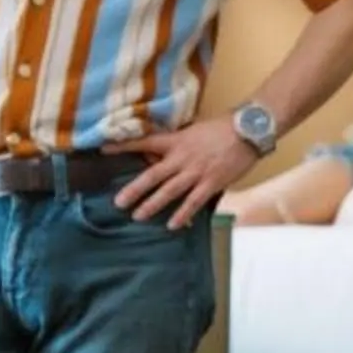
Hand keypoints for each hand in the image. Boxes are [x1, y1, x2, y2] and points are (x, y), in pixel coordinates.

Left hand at [116, 117, 258, 228]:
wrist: (248, 129)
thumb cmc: (222, 128)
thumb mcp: (193, 131)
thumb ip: (177, 144)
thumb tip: (160, 155)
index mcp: (176, 141)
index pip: (144, 142)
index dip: (124, 146)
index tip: (104, 150)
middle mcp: (182, 158)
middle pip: (152, 175)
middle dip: (134, 190)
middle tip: (118, 203)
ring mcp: (196, 172)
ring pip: (170, 191)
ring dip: (153, 205)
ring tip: (138, 216)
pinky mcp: (212, 183)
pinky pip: (194, 202)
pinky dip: (182, 214)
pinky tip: (172, 225)